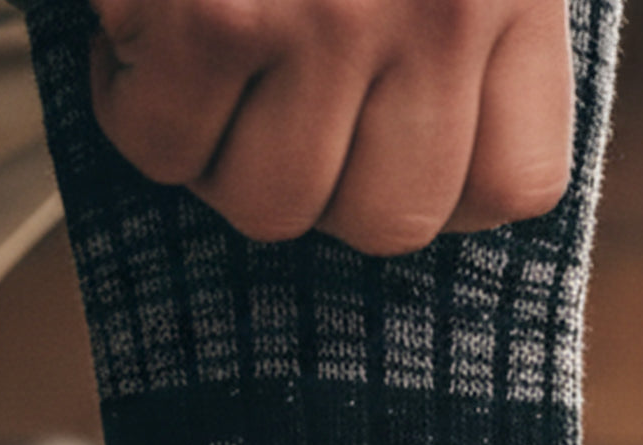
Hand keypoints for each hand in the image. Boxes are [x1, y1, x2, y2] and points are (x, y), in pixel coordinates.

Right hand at [89, 0, 573, 255]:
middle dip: (315, 183)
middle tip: (271, 104)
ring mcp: (331, 16)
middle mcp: (438, 6)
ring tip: (198, 59)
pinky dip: (130, 101)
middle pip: (386, 223)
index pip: (511, 186)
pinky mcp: (217, 17)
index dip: (441, 194)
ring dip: (216, 152)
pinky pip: (165, 151)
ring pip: (270, 207)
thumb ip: (467, 25)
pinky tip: (136, 27)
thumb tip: (434, 175)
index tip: (384, 151)